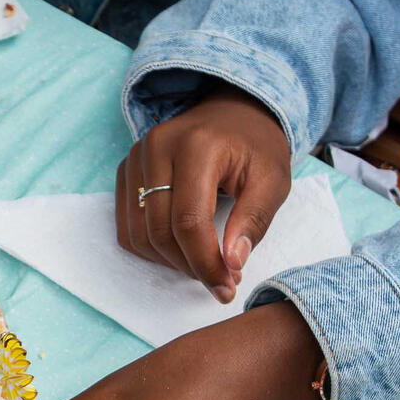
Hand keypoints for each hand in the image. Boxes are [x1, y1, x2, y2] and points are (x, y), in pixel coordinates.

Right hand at [118, 86, 290, 301]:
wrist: (234, 112)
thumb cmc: (256, 147)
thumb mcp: (273, 180)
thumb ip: (254, 221)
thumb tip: (232, 263)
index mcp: (197, 146)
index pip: (189, 220)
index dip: (205, 262)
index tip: (227, 287)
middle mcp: (157, 147)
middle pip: (159, 231)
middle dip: (189, 266)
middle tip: (221, 280)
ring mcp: (135, 158)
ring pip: (138, 233)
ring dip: (169, 262)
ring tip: (202, 263)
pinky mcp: (126, 171)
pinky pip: (126, 226)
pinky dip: (150, 248)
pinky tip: (180, 249)